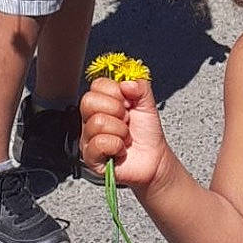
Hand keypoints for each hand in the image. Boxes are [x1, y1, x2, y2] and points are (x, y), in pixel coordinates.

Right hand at [79, 74, 169, 188]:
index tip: (128, 103)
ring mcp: (88, 138)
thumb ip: (140, 87)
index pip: (97, 85)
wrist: (154, 159)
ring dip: (120, 131)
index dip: (116, 92)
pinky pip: (98, 143)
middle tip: (126, 121)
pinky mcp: (91, 157)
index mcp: (102, 103)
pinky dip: (116, 146)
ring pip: (97, 123)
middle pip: (89, 101)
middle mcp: (91, 118)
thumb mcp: (148, 104)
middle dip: (116, 110)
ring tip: (125, 137)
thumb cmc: (146, 133)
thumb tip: (126, 83)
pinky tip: (120, 149)